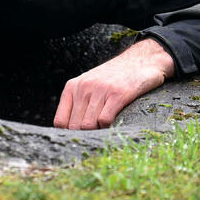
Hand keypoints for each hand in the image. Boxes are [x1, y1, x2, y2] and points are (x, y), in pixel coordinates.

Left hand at [53, 38, 175, 129]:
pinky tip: (115, 124)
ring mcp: (100, 90)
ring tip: (105, 130)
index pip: (60, 121)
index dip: (68, 134)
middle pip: (74, 126)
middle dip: (84, 136)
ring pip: (88, 125)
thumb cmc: (112, 78)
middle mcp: (83, 88)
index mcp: (72, 87)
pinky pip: (105, 120)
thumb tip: (69, 131)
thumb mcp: (88, 85)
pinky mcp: (118, 94)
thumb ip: (77, 103)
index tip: (78, 138)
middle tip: (95, 137)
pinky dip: (109, 128)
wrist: (139, 61)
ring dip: (97, 132)